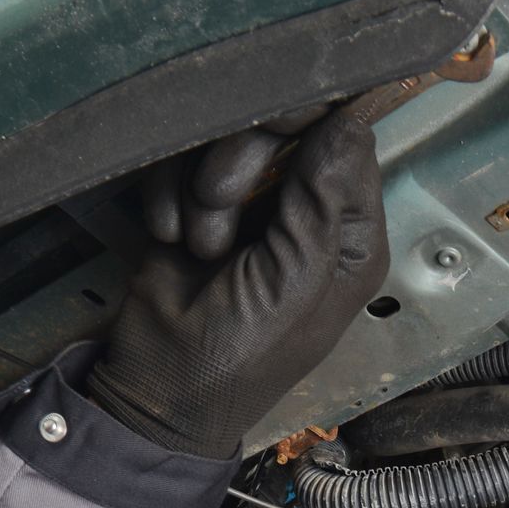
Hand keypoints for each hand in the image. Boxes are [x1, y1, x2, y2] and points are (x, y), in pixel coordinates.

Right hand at [89, 106, 390, 458]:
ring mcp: (251, 202)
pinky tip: (169, 236)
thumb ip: (322, 207)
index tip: (270, 138)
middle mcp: (307, 211)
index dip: (307, 127)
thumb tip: (350, 122)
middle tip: (217, 202)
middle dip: (242, 161)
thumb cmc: (238, 358)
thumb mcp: (291, 288)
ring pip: (227, 135)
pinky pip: (181, 154)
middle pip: (283, 125)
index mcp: (349, 236)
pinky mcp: (198, 200)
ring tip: (198, 243)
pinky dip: (167, 190)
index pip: (347, 141)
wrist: (158, 385)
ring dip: (199, 185)